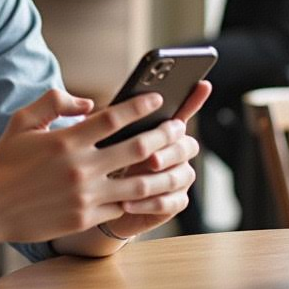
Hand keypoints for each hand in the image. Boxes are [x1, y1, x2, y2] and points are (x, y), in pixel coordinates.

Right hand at [0, 87, 197, 245]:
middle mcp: (80, 168)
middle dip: (164, 135)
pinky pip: (123, 207)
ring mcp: (85, 196)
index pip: (114, 118)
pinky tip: (157, 192)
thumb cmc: (4, 160)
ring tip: (180, 164)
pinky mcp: (85, 218)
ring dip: (165, 172)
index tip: (157, 98)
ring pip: (140, 183)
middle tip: (178, 127)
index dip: (140, 106)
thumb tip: (89, 103)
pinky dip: (143, 199)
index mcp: (66, 140)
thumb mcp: (22, 121)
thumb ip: (55, 102)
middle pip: (137, 148)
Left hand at [98, 80, 209, 239]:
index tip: (201, 84)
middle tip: (150, 157)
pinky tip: (128, 203)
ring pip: (180, 175)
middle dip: (169, 150)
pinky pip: (173, 201)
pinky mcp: (174, 202)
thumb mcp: (94, 141)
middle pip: (186, 145)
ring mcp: (177, 177)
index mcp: (159, 130)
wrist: (100, 204)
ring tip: (134, 180)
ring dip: (157, 179)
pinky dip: (151, 202)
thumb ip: (97, 122)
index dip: (194, 98)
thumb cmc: (98, 164)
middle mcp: (174, 152)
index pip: (181, 111)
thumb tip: (87, 105)